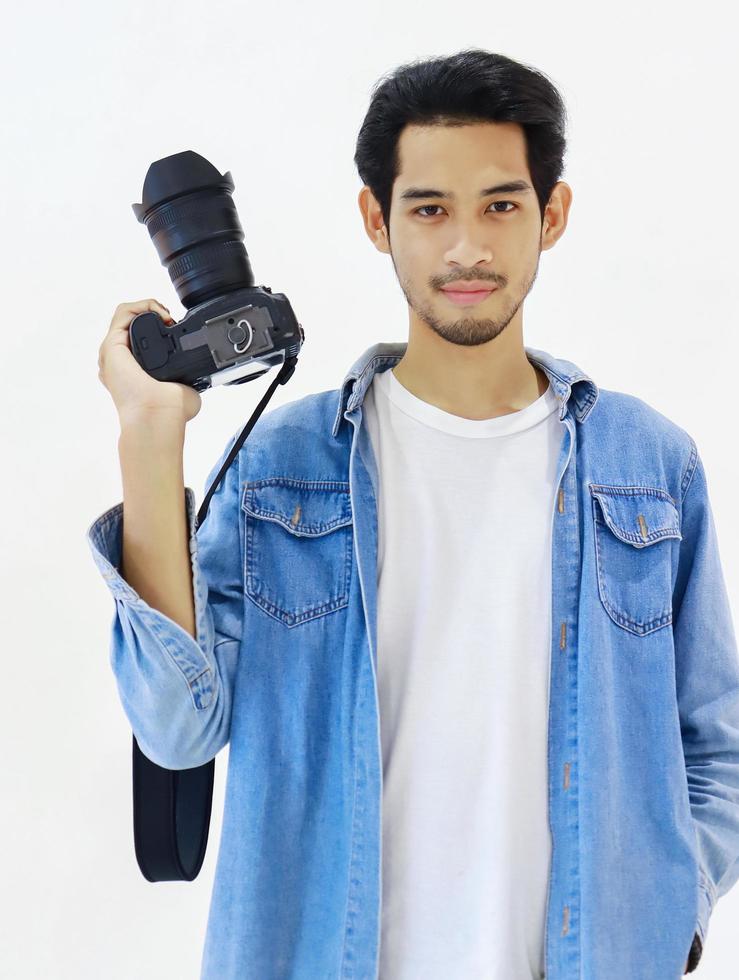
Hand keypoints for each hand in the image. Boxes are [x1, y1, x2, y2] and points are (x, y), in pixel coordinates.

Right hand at [97, 299, 201, 426]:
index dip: (157, 327)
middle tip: (171, 320)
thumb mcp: (185, 388)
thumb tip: (201, 378)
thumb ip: (188, 379)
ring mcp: (113, 353)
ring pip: (125, 315)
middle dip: (152, 314)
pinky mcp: (112, 345)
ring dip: (147, 308)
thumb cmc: (170, 410)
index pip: (138, 339)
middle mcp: (120, 361)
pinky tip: (160, 313)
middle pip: (130, 324)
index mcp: (133, 371)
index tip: (175, 329)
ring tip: (166, 315)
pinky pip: (123, 312)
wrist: (159, 414)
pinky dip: (142, 305)